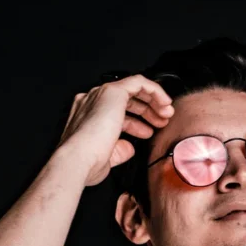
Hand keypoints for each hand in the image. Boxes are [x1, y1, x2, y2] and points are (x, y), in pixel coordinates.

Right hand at [54, 74, 173, 186]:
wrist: (79, 159)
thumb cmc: (88, 162)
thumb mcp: (108, 157)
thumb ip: (120, 149)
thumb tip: (129, 147)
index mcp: (88, 115)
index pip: (117, 113)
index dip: (137, 122)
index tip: (149, 132)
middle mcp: (92, 101)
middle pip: (126, 100)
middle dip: (147, 110)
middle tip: (162, 122)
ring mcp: (101, 95)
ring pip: (133, 88)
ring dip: (153, 101)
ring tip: (166, 115)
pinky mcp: (113, 91)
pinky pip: (139, 82)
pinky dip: (155, 90)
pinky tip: (165, 103)